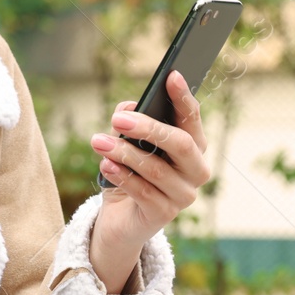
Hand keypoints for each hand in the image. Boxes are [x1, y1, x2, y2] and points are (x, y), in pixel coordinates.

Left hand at [89, 70, 211, 264]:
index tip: (172, 75)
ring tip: (97, 142)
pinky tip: (105, 166)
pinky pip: (143, 191)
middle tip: (118, 118)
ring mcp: (183, 195)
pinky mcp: (165, 214)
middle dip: (148, 127)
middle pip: (180, 143)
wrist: (121, 219)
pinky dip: (121, 176)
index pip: (192, 119)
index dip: (183, 97)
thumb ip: (129, 124)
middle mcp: (196, 170)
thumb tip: (126, 109)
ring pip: (155, 168)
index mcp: (193, 147)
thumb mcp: (126, 144)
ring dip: (123, 152)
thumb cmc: (129, 174)